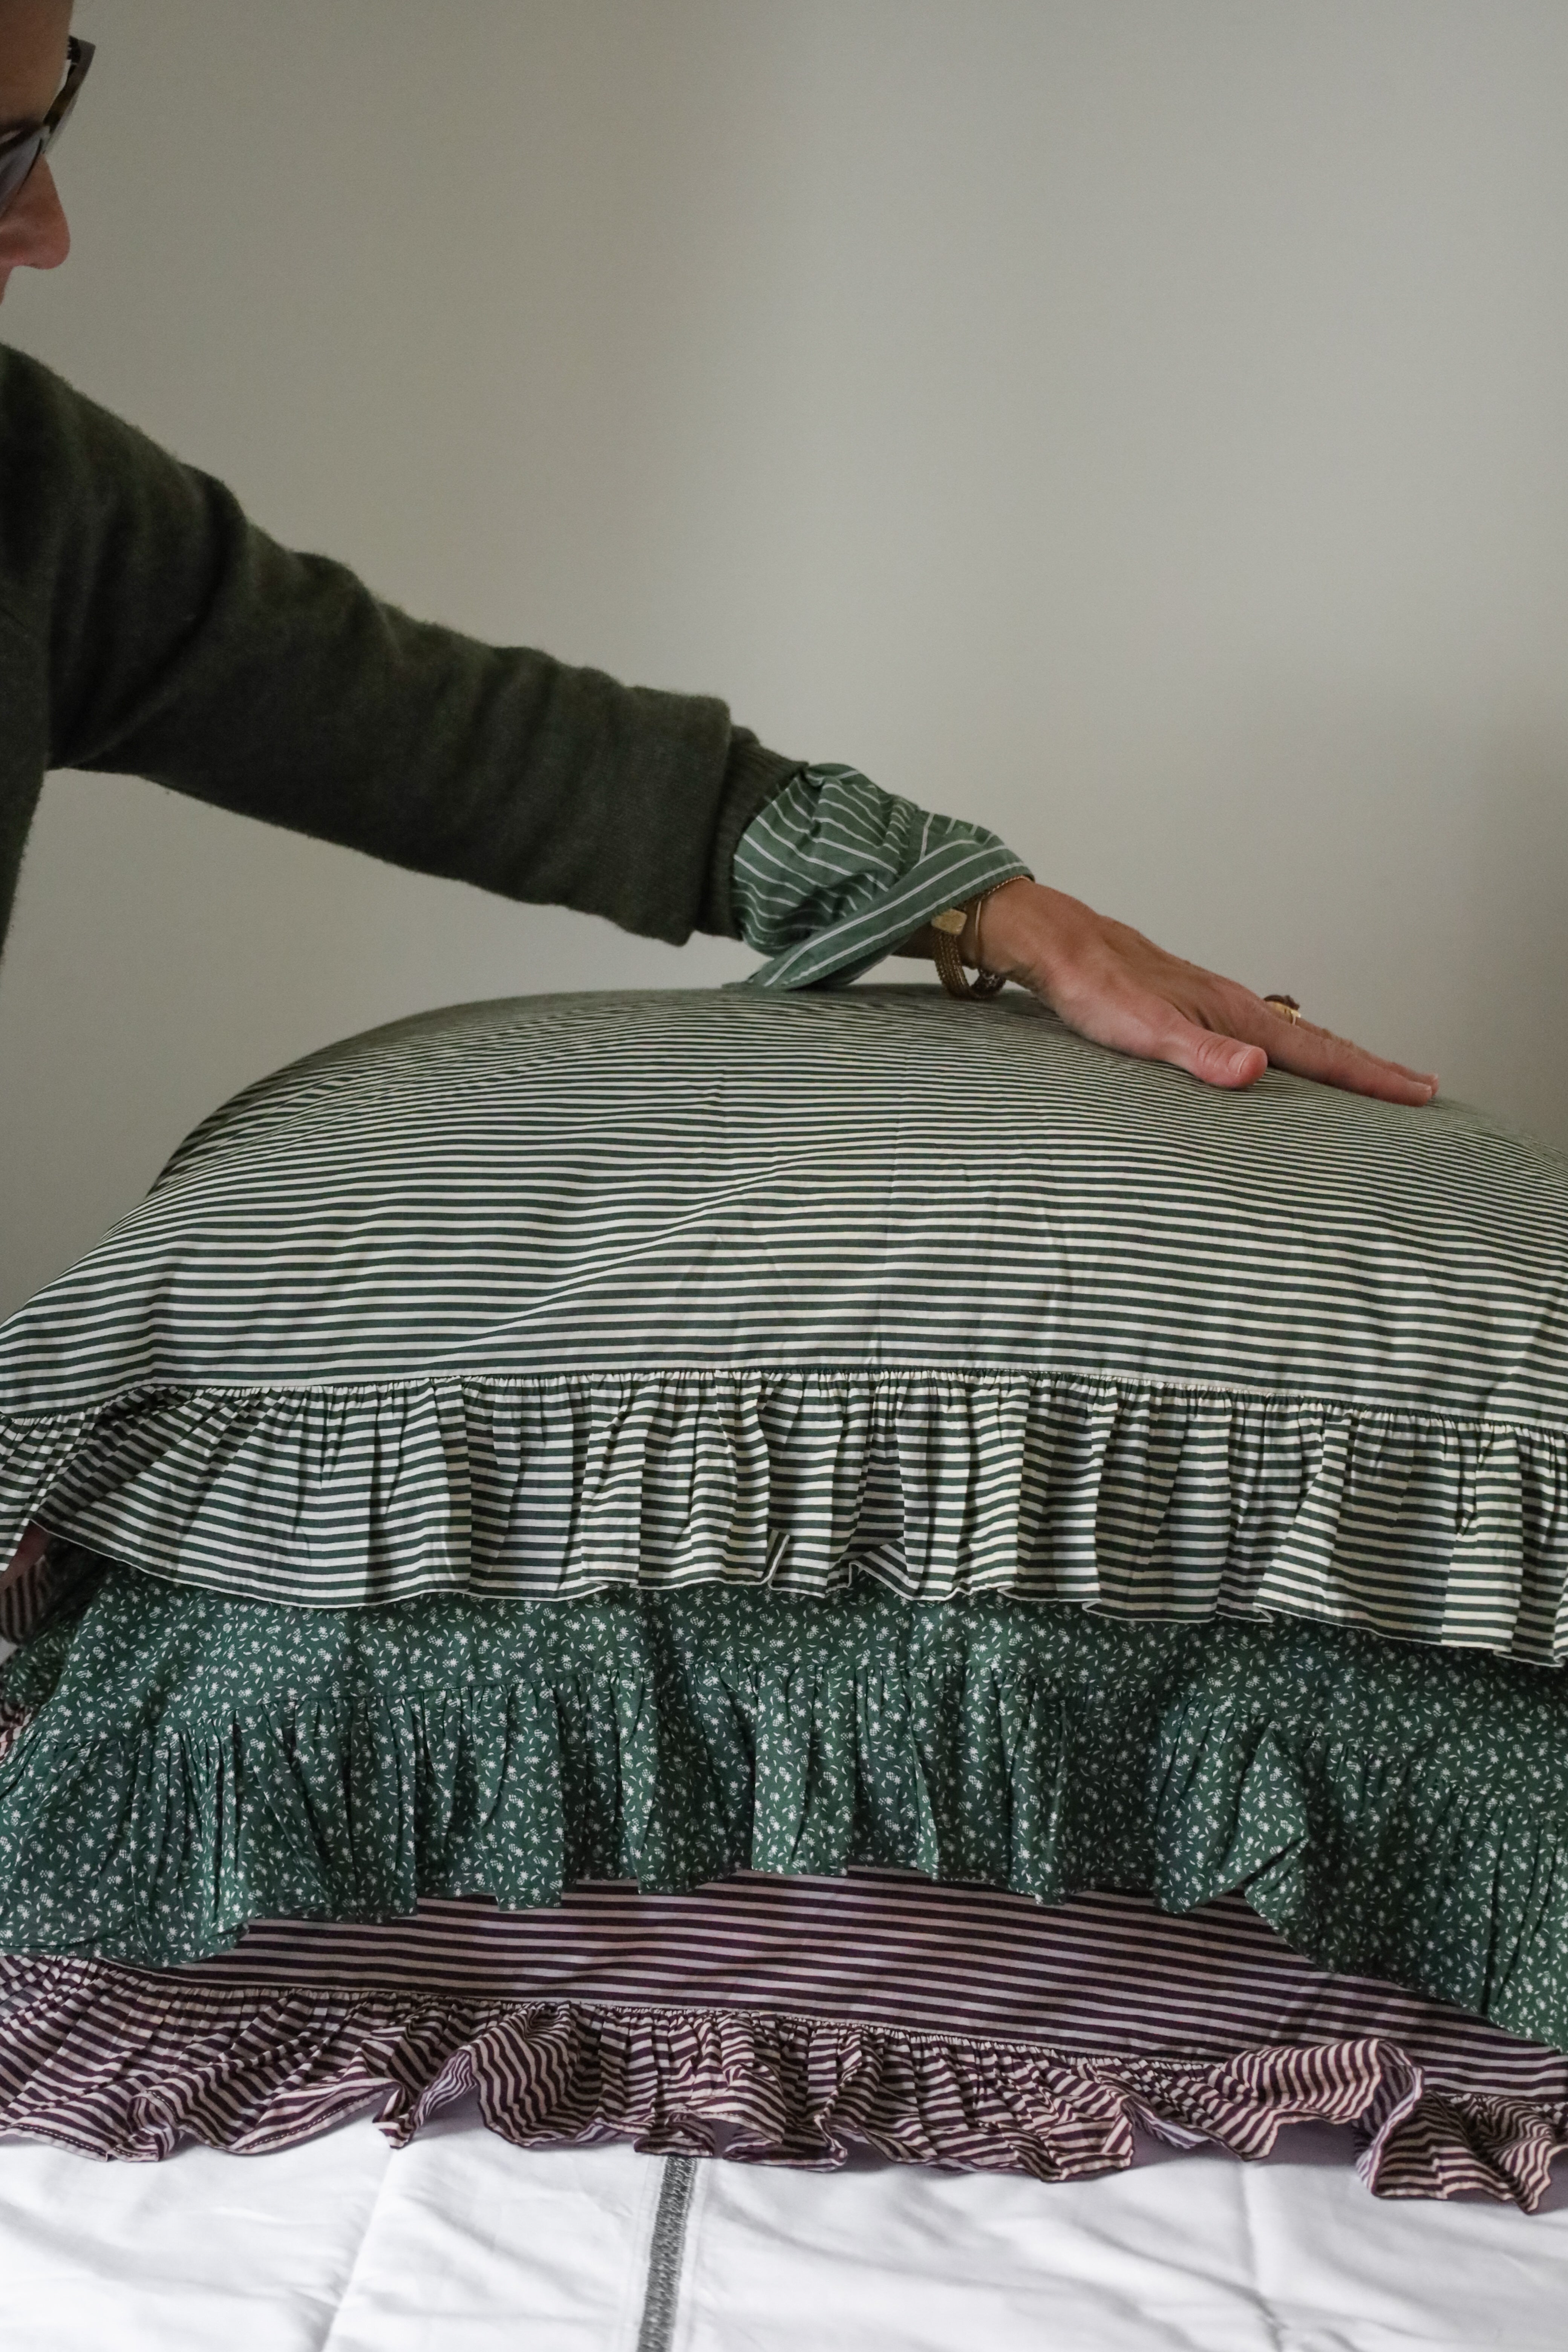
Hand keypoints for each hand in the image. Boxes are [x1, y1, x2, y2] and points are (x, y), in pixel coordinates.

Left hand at [928, 879, 1437, 1104]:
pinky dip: (1286, 1050)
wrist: (1056, 944)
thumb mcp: (1143, 1028)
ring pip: (1289, 1036)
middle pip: (1316, 1041)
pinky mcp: (1190, 1006)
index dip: (1372, 1075)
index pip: (1319, 1051)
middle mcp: (1233, 1005)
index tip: (1422, 1090)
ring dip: (1332, 1059)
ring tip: (1366, 1078)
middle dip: (1369, 1068)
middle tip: (1420, 1087)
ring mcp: (1213, 1003)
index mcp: (1233, 1013)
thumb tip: (1256, 1071)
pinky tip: (1279, 1061)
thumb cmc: (1092, 986)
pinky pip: (1256, 1033)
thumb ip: (1198, 1055)